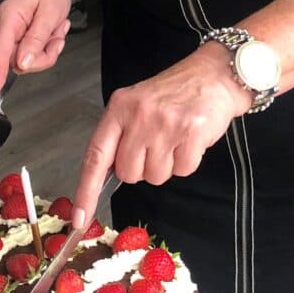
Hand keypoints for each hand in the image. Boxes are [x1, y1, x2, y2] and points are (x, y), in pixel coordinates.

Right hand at [0, 0, 72, 99]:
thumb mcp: (49, 14)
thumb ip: (36, 40)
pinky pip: (29, 57)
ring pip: (26, 61)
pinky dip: (44, 49)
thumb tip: (22, 64)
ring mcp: (7, 36)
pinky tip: (49, 33)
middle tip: (57, 37)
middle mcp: (2, 28)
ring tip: (54, 30)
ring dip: (46, 50)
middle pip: (18, 61)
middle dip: (43, 55)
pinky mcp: (13, 42)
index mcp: (8, 18)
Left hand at [70, 42, 250, 228]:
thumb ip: (121, 135)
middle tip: (157, 144)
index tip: (80, 218)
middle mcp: (139, 115)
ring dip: (168, 164)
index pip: (96, 155)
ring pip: (156, 176)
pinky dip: (188, 161)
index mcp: (120, 107)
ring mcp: (165, 124)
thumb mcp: (137, 104)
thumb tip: (108, 175)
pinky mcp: (191, 132)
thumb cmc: (174, 92)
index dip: (86, 190)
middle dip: (143, 168)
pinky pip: (183, 170)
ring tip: (176, 138)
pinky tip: (191, 139)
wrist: (214, 74)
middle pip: (129, 173)